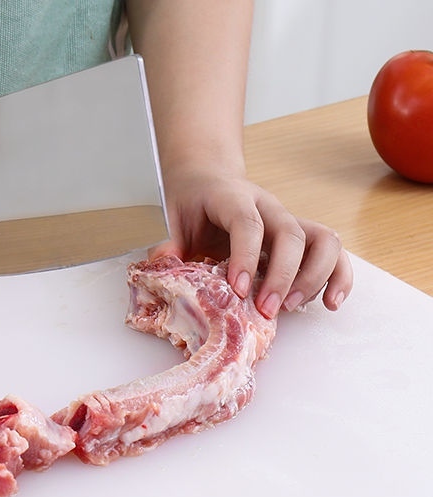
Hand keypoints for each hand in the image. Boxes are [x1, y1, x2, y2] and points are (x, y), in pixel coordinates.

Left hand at [150, 165, 352, 317]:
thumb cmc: (194, 206)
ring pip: (323, 240)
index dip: (246, 256)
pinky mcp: (304, 238)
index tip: (238, 289)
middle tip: (266, 310)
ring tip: (292, 308)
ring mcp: (290, 221)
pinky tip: (330, 303)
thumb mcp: (174, 221)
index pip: (248, 223)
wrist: (210, 182)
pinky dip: (338, 277)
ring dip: (314, 278)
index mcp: (234, 198)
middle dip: (282, 277)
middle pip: (291, 235)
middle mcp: (270, 207)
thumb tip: (162, 261)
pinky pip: (333, 253)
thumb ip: (170, 243)